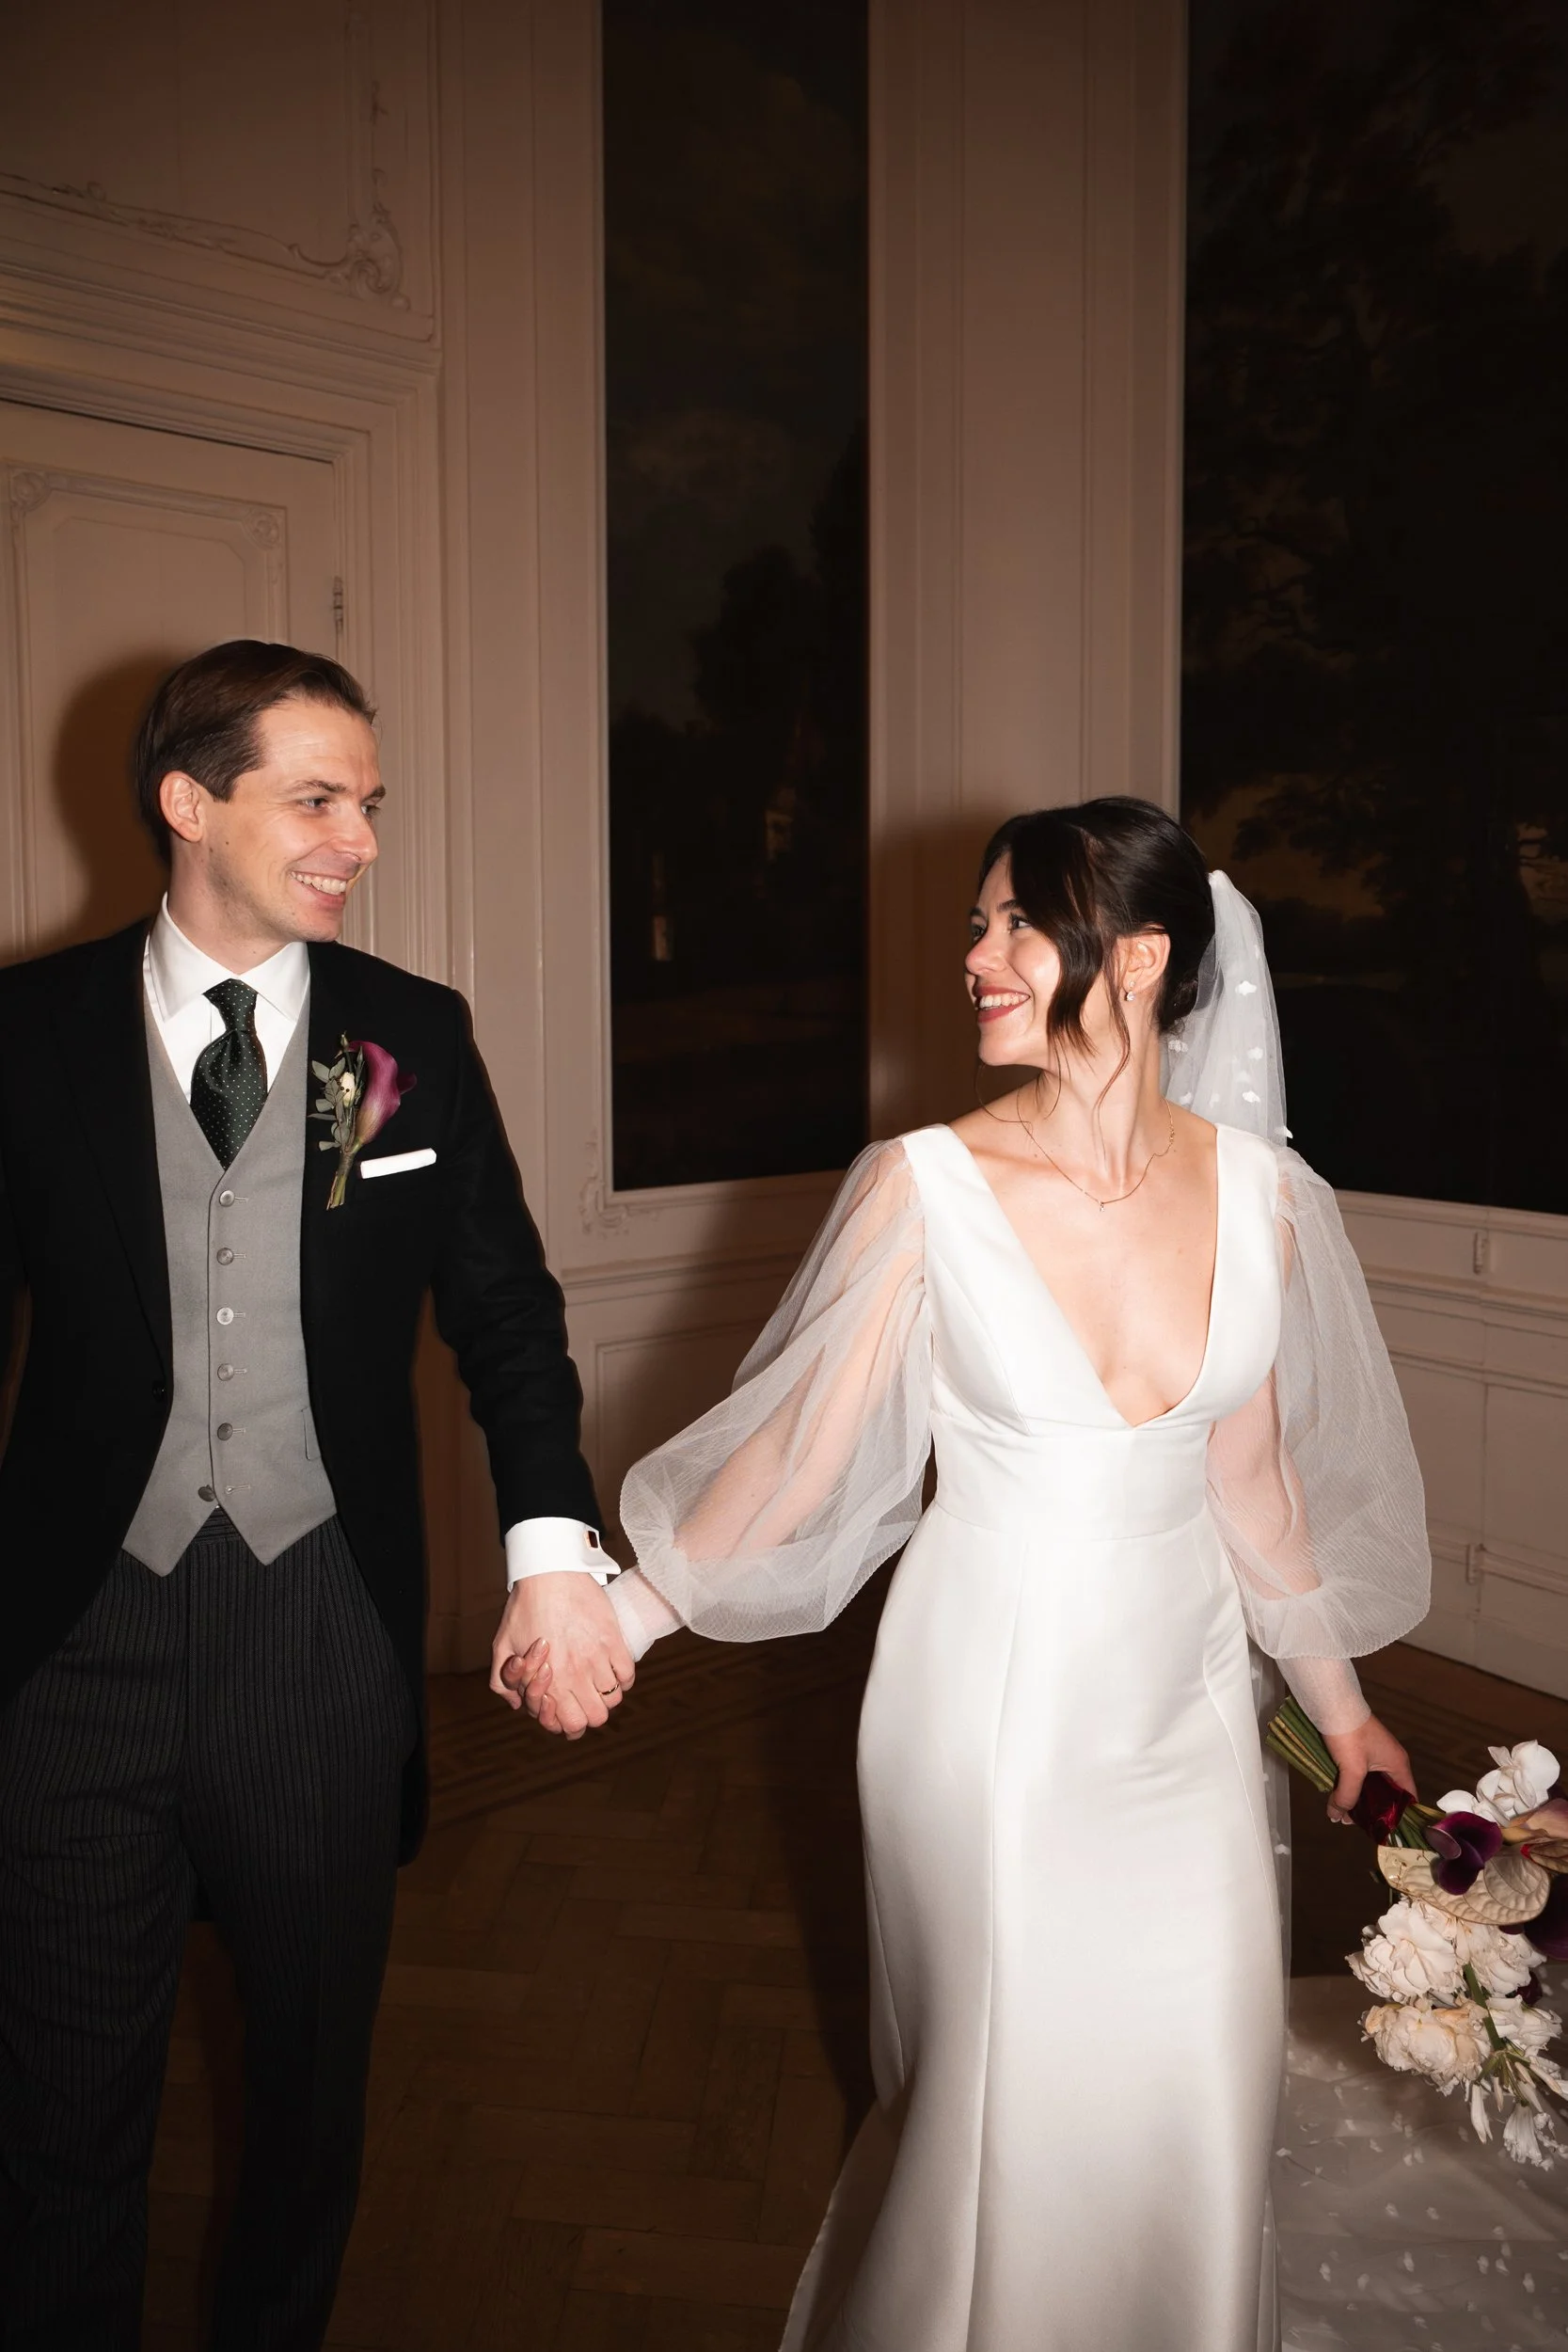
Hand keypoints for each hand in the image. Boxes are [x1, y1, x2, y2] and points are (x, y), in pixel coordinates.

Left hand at [489, 1572, 633, 1738]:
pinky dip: (622, 1677)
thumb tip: (516, 1704)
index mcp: (550, 1680)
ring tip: (597, 1681)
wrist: (549, 1571)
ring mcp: (597, 1657)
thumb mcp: (502, 1644)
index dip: (570, 1726)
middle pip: (597, 1717)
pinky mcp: (613, 1639)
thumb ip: (503, 1681)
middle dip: (589, 1713)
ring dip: (606, 1695)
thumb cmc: (523, 1606)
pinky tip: (612, 1667)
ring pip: (614, 1698)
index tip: (569, 1712)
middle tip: (583, 1698)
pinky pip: (628, 1674)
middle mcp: (576, 1674)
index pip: (570, 1725)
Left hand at [1323, 1711, 1415, 1823]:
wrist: (1333, 1703)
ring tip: (1344, 1814)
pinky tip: (1339, 1794)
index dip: (1398, 1814)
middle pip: (1388, 1792)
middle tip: (1357, 1824)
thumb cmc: (1350, 1735)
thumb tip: (1336, 1817)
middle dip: (1373, 1809)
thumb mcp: (1351, 1769)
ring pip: (1372, 1783)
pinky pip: (1361, 1773)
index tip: (1384, 1829)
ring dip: (1359, 1797)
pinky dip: (1352, 1784)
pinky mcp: (1361, 1748)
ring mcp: (1376, 1753)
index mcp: (1398, 1765)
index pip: (1408, 1797)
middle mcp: (1391, 1760)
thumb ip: (1347, 1795)